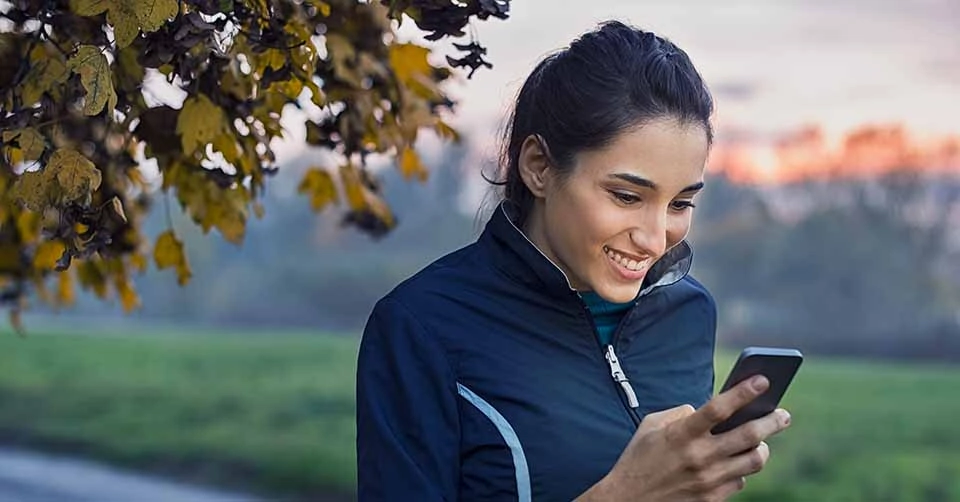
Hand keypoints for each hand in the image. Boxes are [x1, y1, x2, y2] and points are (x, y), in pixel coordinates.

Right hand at [576, 375, 791, 501]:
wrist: (627, 500)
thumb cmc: (639, 458)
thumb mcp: (651, 426)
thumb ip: (679, 413)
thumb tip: (702, 410)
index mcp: (682, 433)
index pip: (719, 408)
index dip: (743, 392)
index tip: (762, 380)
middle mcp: (699, 456)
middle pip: (749, 435)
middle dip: (772, 421)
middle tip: (783, 415)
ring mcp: (708, 480)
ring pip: (754, 461)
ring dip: (763, 448)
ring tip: (762, 442)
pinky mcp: (712, 498)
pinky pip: (741, 481)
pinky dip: (742, 469)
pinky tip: (736, 463)